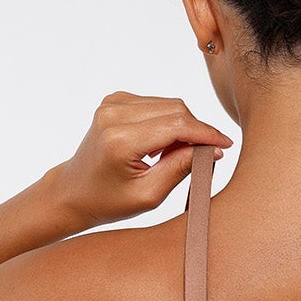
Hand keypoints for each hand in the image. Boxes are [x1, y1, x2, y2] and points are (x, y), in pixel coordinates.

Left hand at [51, 92, 234, 228]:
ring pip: (169, 104)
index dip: (206, 134)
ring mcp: (113, 102)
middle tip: (203, 156)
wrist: (74, 190)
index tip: (226, 144)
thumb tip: (212, 149)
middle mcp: (115, 114)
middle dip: (196, 131)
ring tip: (174, 155)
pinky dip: (167, 122)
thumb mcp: (150, 194)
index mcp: (121, 139)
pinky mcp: (116, 99)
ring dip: (182, 127)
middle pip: (176, 109)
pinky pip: (156, 104)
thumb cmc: (109, 200)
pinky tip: (159, 145)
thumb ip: (181, 168)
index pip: (177, 125)